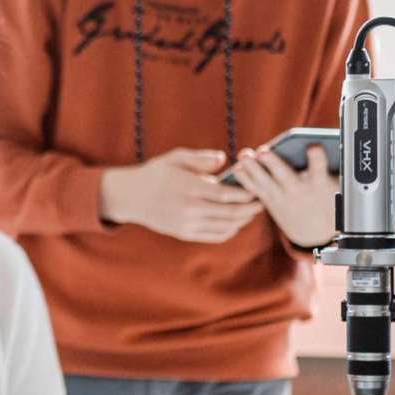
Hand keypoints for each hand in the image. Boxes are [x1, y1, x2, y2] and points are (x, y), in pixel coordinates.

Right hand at [99, 148, 262, 242]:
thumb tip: (224, 160)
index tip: (257, 189)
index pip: (225, 194)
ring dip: (242, 221)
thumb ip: (200, 158)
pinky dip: (229, 231)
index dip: (245, 194)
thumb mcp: (175, 158)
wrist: (131, 197)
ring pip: (224, 227)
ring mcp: (186, 224)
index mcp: (188, 187)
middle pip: (229, 213)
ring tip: (251, 212)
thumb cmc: (156, 173)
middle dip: (249, 209)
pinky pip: (213, 236)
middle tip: (263, 202)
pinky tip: (236, 224)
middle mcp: (188, 209)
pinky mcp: (184, 234)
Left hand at [228, 144, 336, 248]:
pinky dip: (245, 180)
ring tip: (244, 155)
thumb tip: (310, 143)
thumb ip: (319, 164)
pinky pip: (255, 191)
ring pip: (265, 183)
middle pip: (285, 176)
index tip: (313, 147)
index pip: (319, 169)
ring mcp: (282, 198)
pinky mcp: (269, 202)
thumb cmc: (323, 194)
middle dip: (274, 164)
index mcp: (319, 183)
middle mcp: (299, 191)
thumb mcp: (329, 181)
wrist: (314, 229)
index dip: (317, 158)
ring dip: (253, 170)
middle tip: (262, 152)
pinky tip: (237, 168)